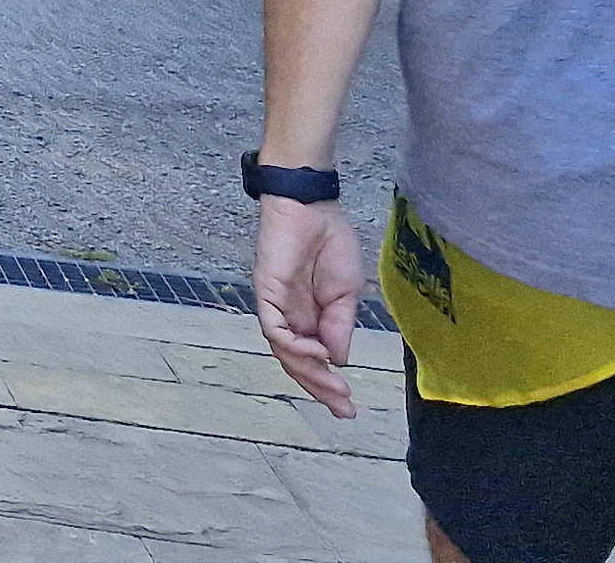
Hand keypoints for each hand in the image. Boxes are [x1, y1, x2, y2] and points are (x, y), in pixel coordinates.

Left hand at [252, 195, 364, 417]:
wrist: (312, 206)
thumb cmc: (330, 243)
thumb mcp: (346, 293)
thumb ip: (339, 326)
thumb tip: (338, 360)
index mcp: (310, 318)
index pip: (313, 359)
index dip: (328, 383)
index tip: (348, 407)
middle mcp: (290, 317)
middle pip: (297, 362)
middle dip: (320, 387)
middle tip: (344, 408)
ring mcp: (276, 305)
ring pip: (284, 350)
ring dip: (309, 372)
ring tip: (335, 387)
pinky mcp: (265, 292)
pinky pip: (273, 327)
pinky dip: (291, 344)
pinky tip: (314, 352)